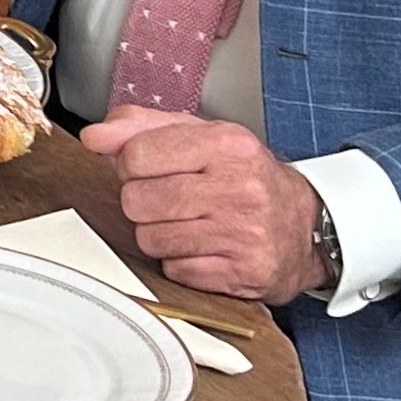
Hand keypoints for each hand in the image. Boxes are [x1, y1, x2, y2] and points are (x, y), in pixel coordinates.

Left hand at [80, 105, 322, 302]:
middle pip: (136, 200)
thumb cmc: (244, 176)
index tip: (150, 168)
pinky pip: (174, 270)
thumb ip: (141, 127)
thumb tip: (94, 136)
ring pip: (150, 239)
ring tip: (188, 222)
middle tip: (171, 199)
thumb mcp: (200, 135)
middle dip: (143, 201)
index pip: (136, 155)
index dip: (131, 165)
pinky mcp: (243, 273)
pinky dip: (180, 261)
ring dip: (159, 233)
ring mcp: (243, 234)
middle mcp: (239, 188)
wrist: (306, 224)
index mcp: (226, 144)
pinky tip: (205, 247)